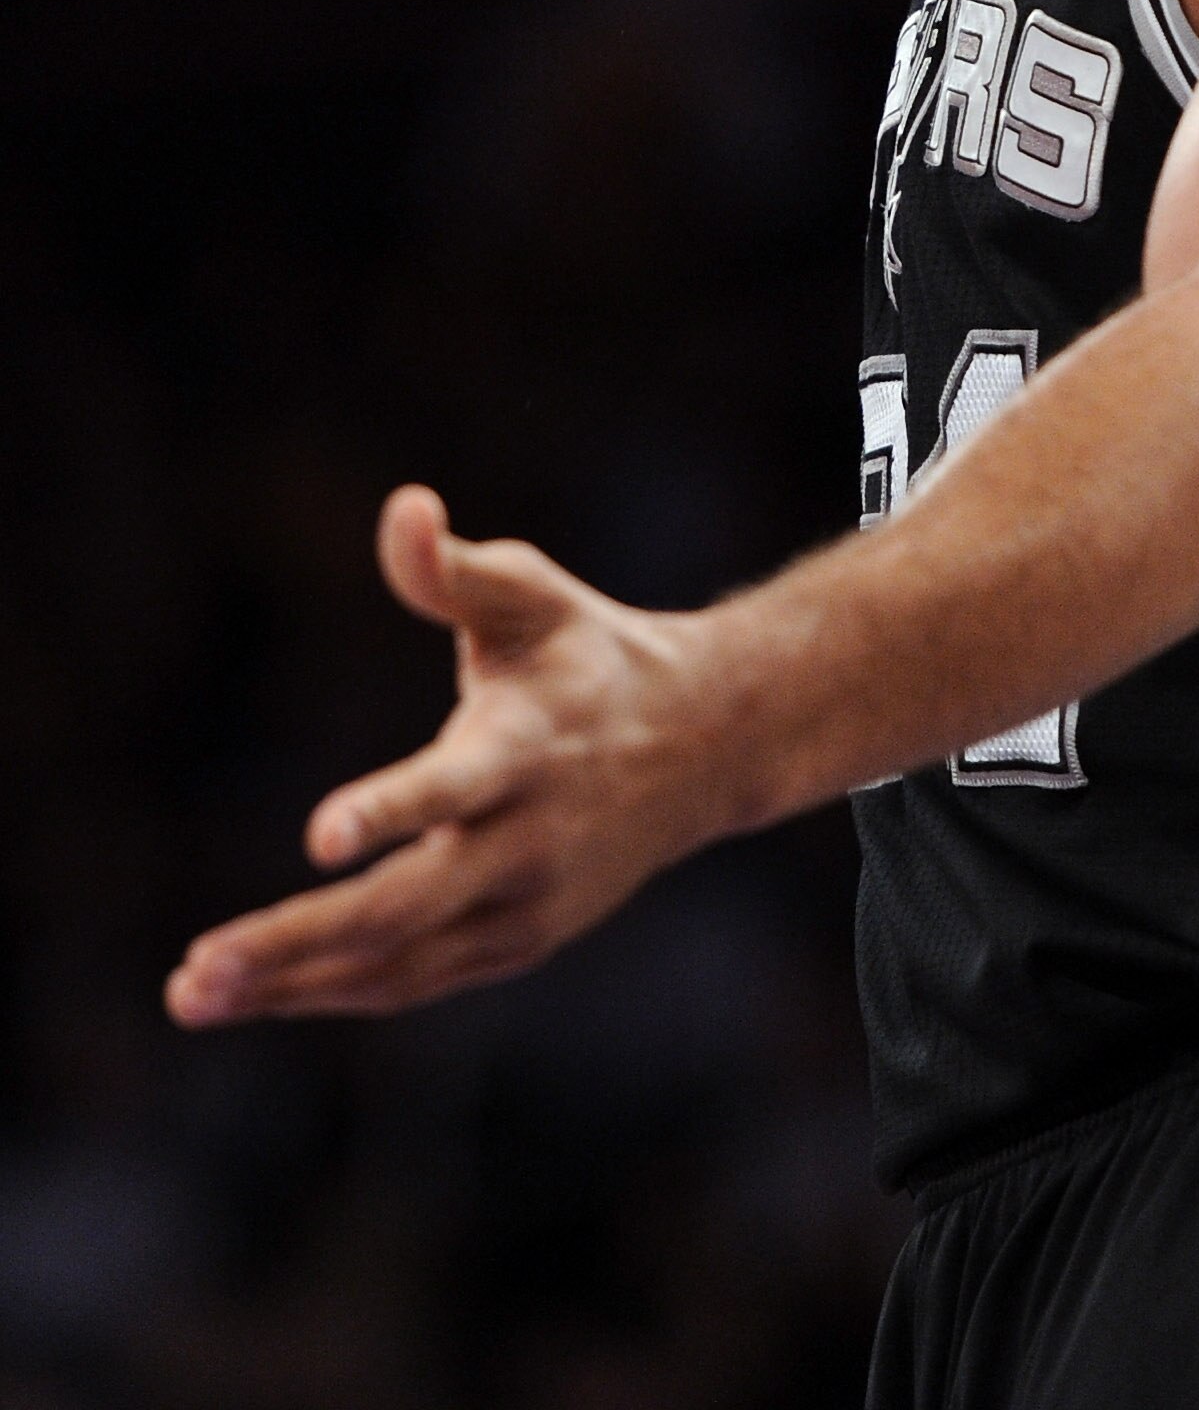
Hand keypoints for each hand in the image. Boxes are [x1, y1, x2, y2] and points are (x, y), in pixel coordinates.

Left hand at [166, 486, 702, 1025]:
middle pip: (406, 908)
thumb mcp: (531, 594)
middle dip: (295, 939)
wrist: (704, 743)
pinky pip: (415, 980)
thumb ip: (453, 567)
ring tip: (192, 993)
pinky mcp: (519, 942)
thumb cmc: (587, 652)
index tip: (318, 835)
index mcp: (528, 747)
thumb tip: (402, 508)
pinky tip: (258, 992)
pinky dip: (334, 989)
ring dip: (293, 982)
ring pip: (400, 964)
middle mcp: (530, 839)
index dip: (389, 810)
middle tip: (196, 968)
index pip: (456, 786)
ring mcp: (527, 904)